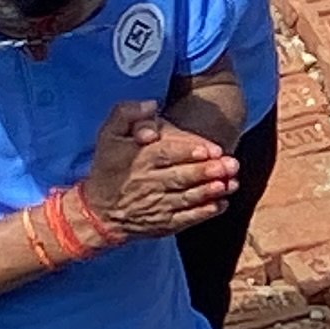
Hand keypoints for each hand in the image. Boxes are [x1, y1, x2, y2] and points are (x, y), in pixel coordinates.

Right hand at [82, 100, 242, 236]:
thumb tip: (151, 104)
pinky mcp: (164, 223)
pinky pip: (186, 219)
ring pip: (188, 198)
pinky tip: (221, 203)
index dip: (189, 151)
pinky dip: (204, 212)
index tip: (210, 150)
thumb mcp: (108, 135)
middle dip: (208, 171)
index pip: (166, 154)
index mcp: (139, 159)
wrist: (99, 212)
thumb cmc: (108, 168)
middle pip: (181, 177)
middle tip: (230, 164)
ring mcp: (158, 206)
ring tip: (230, 183)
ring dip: (211, 191)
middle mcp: (149, 183)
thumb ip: (127, 113)